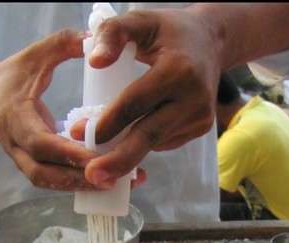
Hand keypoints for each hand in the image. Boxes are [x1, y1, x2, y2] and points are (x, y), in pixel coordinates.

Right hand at [0, 29, 108, 190]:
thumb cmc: (11, 79)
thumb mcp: (33, 58)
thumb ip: (61, 46)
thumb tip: (92, 38)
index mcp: (17, 120)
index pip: (40, 143)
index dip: (68, 153)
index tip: (98, 156)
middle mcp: (19, 146)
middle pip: (45, 173)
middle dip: (79, 179)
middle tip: (116, 178)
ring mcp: (26, 160)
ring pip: (51, 183)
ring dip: (84, 186)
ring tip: (122, 182)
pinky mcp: (38, 166)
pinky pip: (58, 182)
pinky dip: (84, 185)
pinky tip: (117, 182)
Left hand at [83, 7, 222, 184]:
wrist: (211, 42)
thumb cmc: (169, 30)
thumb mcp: (140, 20)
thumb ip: (113, 33)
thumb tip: (94, 62)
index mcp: (178, 71)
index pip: (135, 103)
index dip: (106, 121)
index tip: (78, 133)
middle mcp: (193, 98)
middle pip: (149, 135)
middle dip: (119, 159)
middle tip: (92, 176)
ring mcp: (200, 117)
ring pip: (155, 141)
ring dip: (127, 151)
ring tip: (100, 159)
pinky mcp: (200, 127)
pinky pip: (165, 140)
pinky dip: (144, 142)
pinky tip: (128, 138)